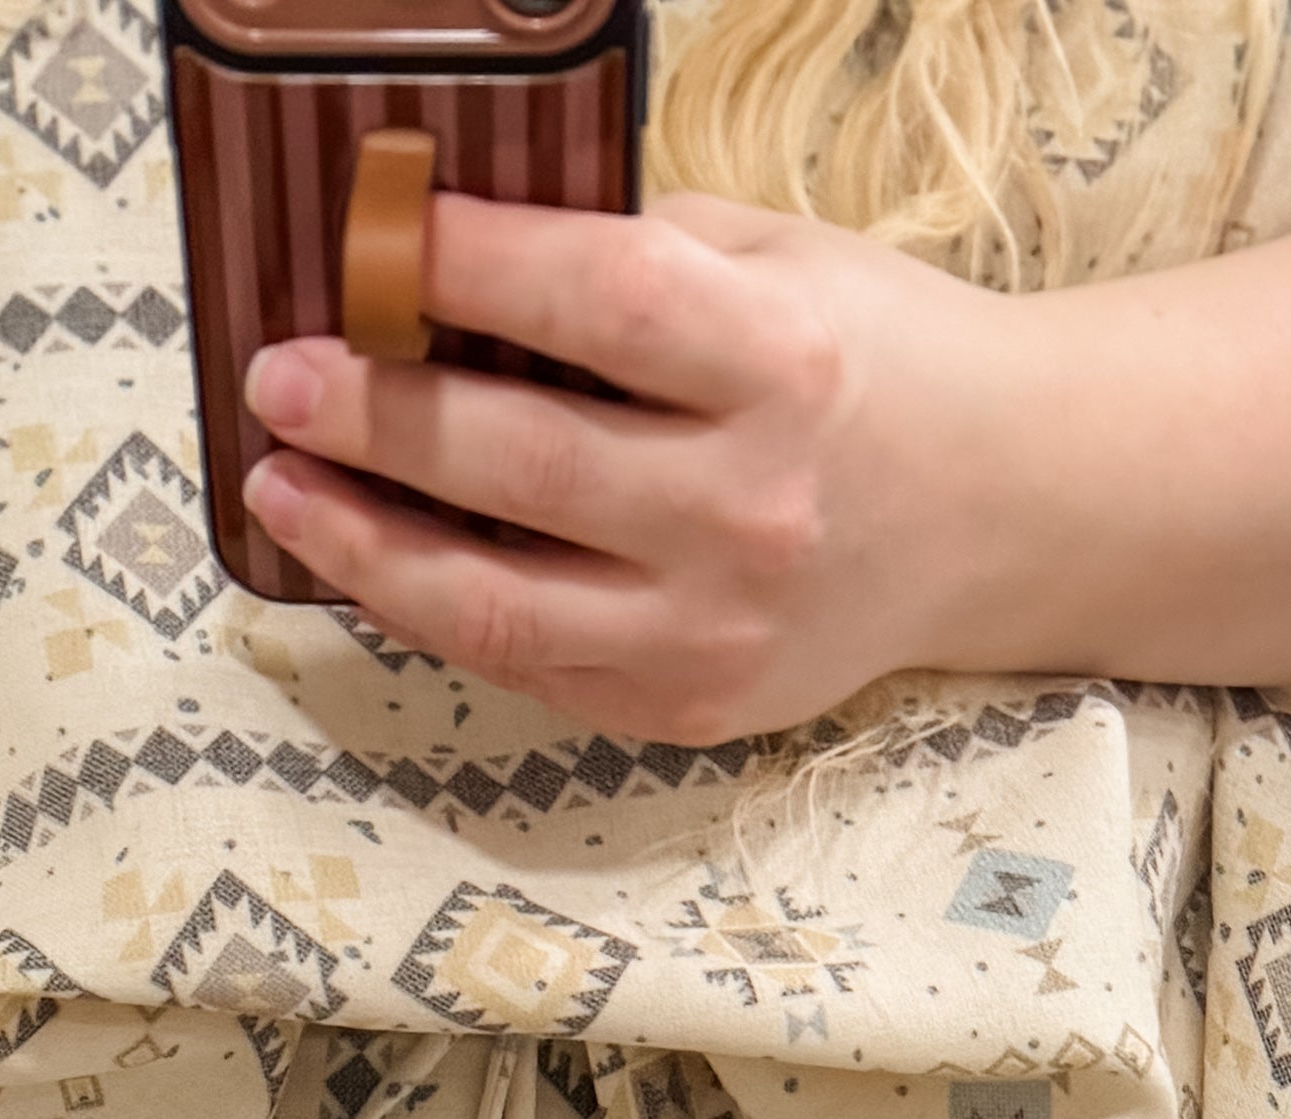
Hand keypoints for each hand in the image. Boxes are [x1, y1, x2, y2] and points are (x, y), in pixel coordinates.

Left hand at [237, 142, 1290, 719]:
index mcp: (783, 368)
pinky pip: (532, 668)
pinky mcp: (694, 710)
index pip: (595, 308)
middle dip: (383, 413)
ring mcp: (718, 631)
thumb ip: (637, 258)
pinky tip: (370, 558)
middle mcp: (750, 511)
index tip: (376, 236)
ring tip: (284, 489)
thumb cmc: (876, 361)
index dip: (469, 270)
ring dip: (372, 546)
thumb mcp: (780, 262)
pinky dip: (438, 612)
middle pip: (523, 462)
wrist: (1008, 513)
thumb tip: (451, 250)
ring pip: (501, 601)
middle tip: (281, 374)